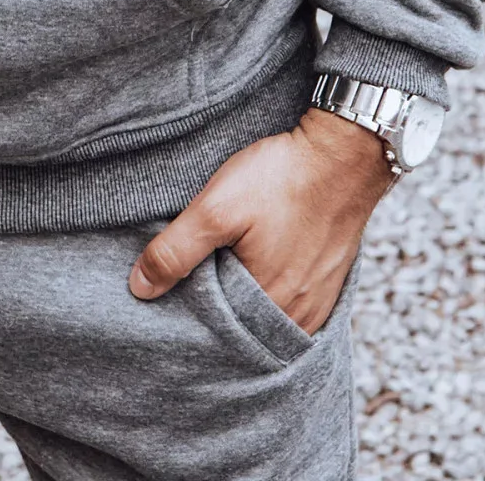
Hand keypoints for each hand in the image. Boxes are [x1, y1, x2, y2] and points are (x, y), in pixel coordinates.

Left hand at [128, 106, 393, 334]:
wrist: (345, 154)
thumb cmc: (283, 177)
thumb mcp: (218, 206)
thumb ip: (176, 251)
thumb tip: (139, 289)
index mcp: (267, 306)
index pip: (213, 330)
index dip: (188, 309)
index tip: (170, 285)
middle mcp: (296, 317)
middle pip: (241, 326)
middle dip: (215, 305)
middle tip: (196, 270)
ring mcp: (317, 304)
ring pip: (266, 315)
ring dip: (244, 299)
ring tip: (225, 265)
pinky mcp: (328, 284)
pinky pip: (291, 305)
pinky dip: (269, 292)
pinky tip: (256, 266)